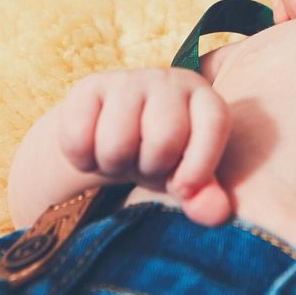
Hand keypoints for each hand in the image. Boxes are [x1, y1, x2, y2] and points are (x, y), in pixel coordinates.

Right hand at [56, 68, 232, 225]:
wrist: (112, 135)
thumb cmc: (163, 158)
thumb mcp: (186, 179)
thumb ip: (206, 198)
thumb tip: (216, 214)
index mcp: (203, 100)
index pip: (213, 123)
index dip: (199, 164)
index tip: (182, 189)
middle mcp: (169, 82)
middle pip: (163, 138)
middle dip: (151, 167)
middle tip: (145, 164)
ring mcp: (128, 80)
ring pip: (117, 143)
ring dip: (114, 164)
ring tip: (121, 156)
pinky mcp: (89, 86)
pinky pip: (79, 137)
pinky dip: (83, 159)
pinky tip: (94, 148)